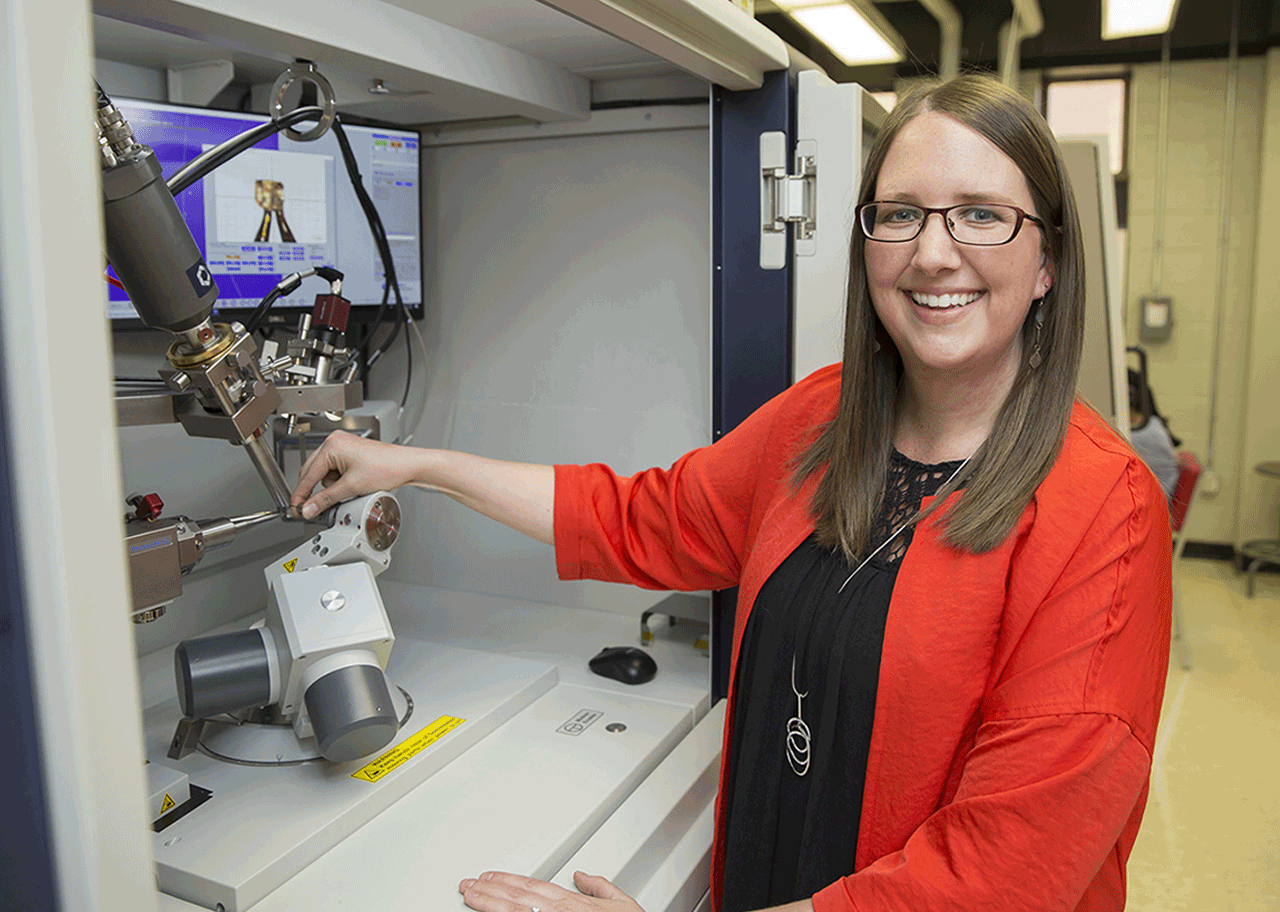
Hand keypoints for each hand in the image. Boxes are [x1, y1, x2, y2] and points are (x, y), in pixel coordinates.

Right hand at [291, 430, 421, 518]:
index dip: (301, 493)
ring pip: (324, 472)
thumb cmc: (386, 467)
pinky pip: (335, 469)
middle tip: (314, 506)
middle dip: (316, 489)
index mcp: (332, 445)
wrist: (406, 465)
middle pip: (313, 471)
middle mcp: (335, 441)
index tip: (296, 506)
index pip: (308, 473)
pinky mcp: (350, 452)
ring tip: (349, 489)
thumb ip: (326, 499)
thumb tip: (310, 508)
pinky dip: (339, 480)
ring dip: (330, 485)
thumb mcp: (351, 487)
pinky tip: (351, 484)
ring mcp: (343, 445)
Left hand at [458, 870, 643, 911]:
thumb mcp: (623, 905)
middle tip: (468, 884)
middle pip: (518, 898)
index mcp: (575, 904)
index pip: (534, 887)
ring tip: (470, 896)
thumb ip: (600, 888)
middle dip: (490, 890)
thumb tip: (582, 875)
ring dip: (490, 904)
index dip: (508, 881)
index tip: (489, 877)